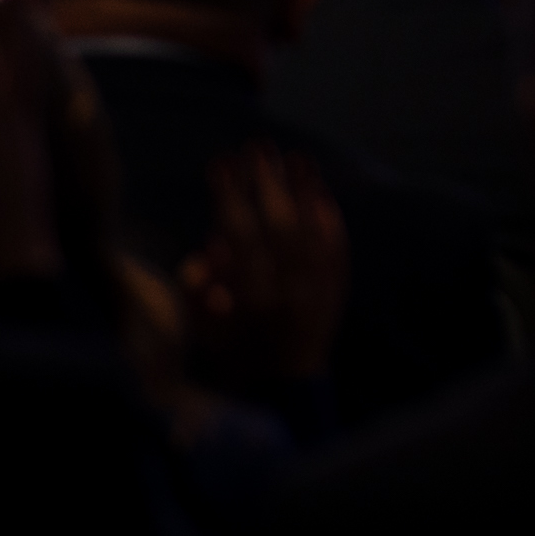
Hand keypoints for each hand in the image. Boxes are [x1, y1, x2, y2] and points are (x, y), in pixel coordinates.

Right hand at [178, 146, 345, 391]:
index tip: (220, 161)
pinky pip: (337, 251)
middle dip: (267, 182)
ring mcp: (318, 293)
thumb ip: (197, 288)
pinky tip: (323, 196)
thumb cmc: (230, 355)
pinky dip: (330, 222)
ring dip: (305, 192)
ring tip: (297, 156)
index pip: (240, 235)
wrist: (281, 390)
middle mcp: (290, 293)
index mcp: (251, 300)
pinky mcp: (336, 293)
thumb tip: (209, 248)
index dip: (230, 196)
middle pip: (282, 226)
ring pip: (315, 233)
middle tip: (257, 146)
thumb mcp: (201, 328)